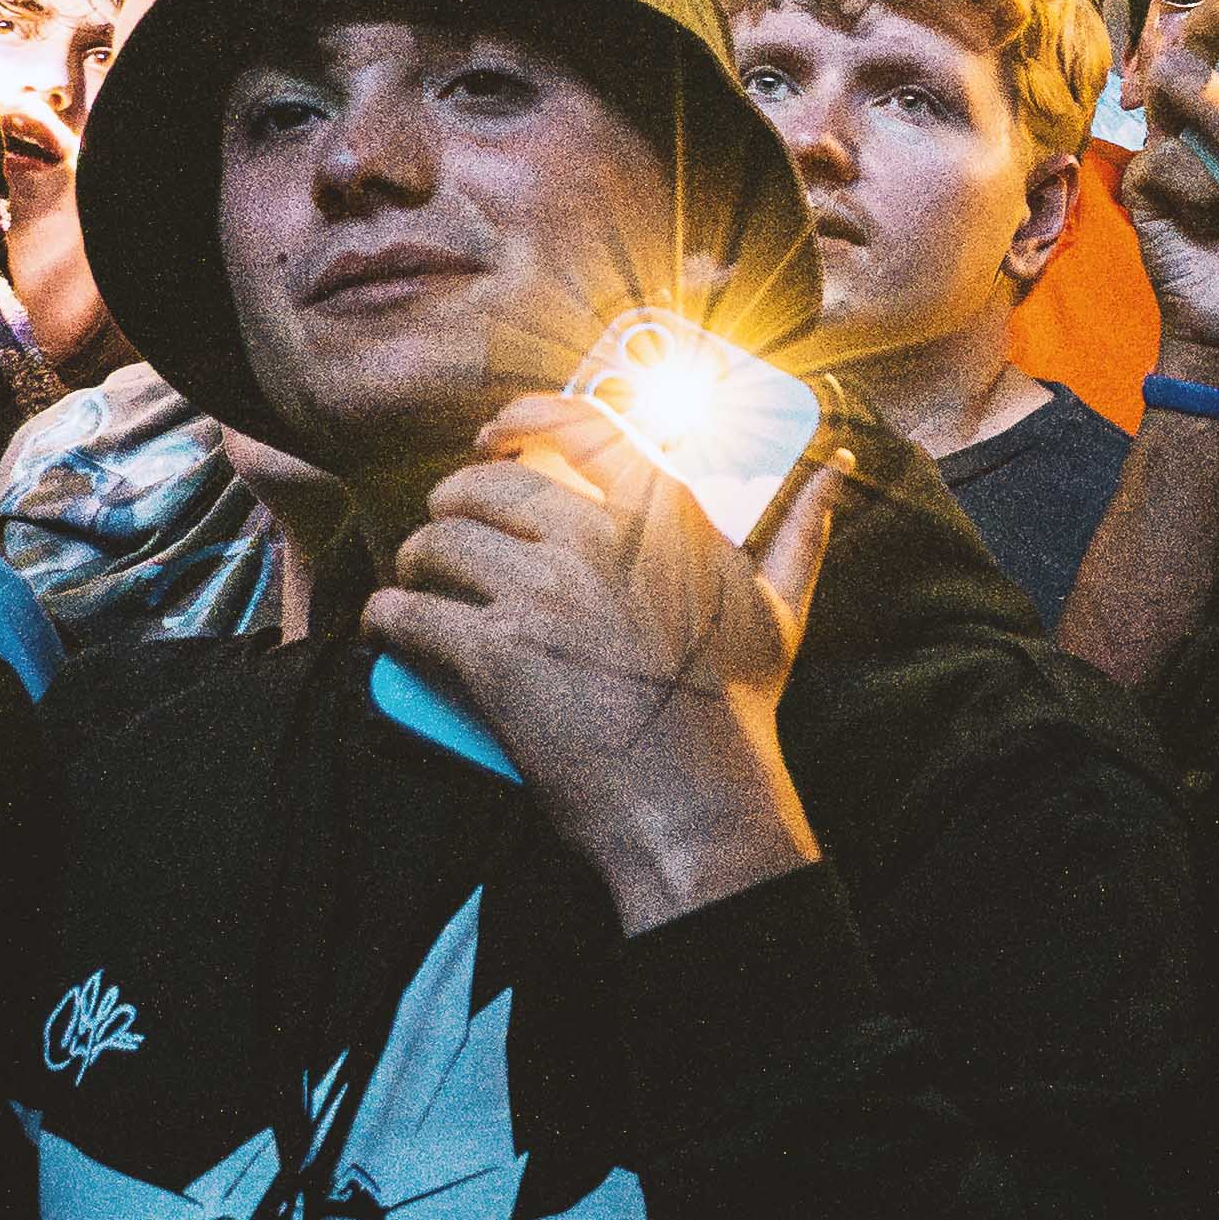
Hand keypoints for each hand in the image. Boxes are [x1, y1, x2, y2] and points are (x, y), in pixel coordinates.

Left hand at [367, 386, 832, 931]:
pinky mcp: (492, 656)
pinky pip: (410, 613)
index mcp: (666, 517)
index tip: (495, 433)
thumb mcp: (778, 611)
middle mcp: (599, 541)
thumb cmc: (738, 711)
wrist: (696, 801)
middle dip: (454, 502)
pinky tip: (391, 630)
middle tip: (449, 529)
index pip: (582, 425)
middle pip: (489, 484)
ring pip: (439, 543)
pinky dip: (388, 619)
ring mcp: (541, 596)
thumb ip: (799, 533)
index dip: (524, 418)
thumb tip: (830, 475)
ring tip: (420, 583)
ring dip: (417, 561)